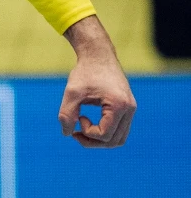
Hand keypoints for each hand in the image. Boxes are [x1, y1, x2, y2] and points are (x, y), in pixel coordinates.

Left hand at [59, 15, 135, 147]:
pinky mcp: (127, 107)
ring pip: (119, 138)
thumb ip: (66, 114)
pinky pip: (119, 129)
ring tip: (81, 129)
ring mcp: (131, 109)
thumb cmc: (85, 72)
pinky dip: (105, 132)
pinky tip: (89, 123)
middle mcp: (129, 109)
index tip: (77, 116)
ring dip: (100, 140)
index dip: (87, 132)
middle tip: (75, 132)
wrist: (98, 55)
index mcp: (119, 105)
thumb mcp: (72, 92)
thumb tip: (67, 134)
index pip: (105, 134)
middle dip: (93, 142)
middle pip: (115, 141)